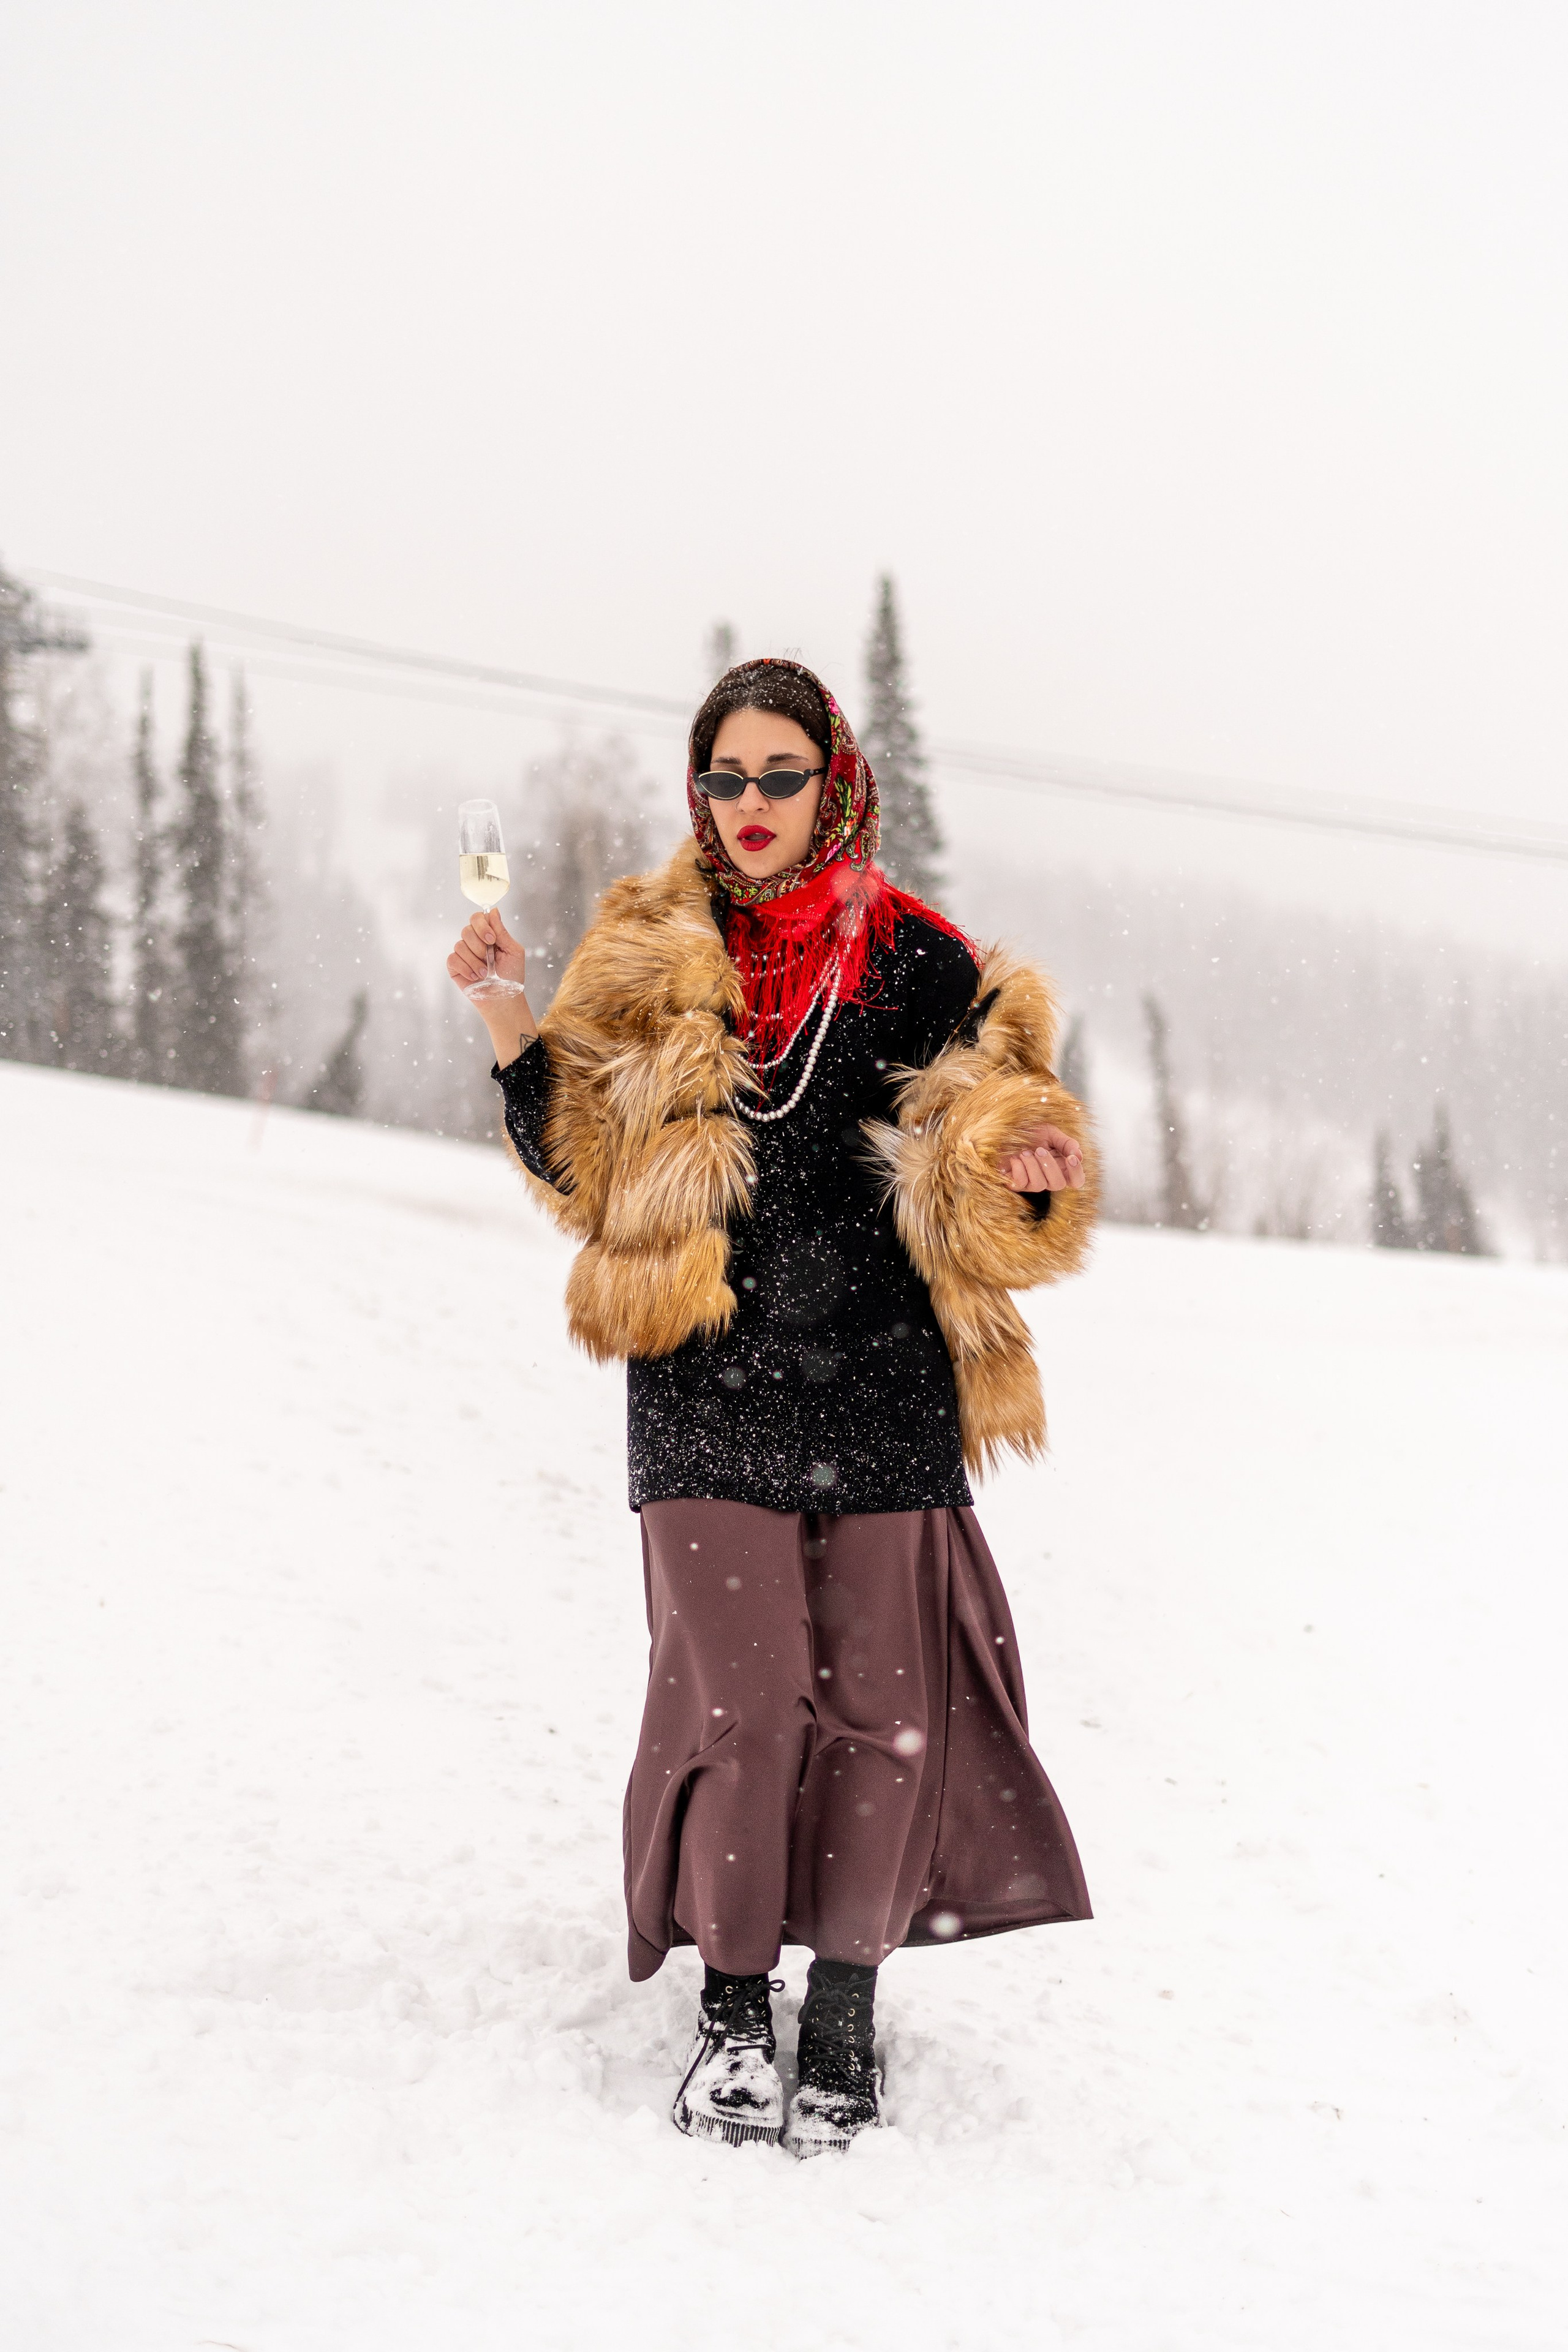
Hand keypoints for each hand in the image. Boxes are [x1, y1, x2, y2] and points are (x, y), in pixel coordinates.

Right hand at [447, 910, 536, 1061]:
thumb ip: (502, 931)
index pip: (477, 918)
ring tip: (485, 973)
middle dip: (479, 945)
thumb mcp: (513, 951)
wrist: (503, 999)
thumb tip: (493, 910)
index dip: (482, 925)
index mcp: (488, 935)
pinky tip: (475, 977)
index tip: (492, 939)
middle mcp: (474, 942)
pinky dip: (465, 968)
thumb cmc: (512, 976)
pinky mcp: (454, 967)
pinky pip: (453, 959)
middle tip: (489, 958)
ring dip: (475, 961)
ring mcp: (463, 954)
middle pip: (466, 929)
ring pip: (460, 945)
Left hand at [1000, 1123, 1084, 1192]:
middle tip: (1039, 1149)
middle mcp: (1048, 1178)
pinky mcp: (1015, 1183)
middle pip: (1059, 1185)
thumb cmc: (1029, 1132)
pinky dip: (1018, 1168)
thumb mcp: (1051, 1132)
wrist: (1005, 1129)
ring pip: (1039, 1185)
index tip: (1071, 1158)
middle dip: (1049, 1166)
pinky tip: (1015, 1158)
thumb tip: (1078, 1155)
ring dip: (1032, 1165)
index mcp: (1060, 1166)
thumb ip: (1066, 1143)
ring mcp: (1031, 1182)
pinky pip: (1021, 1183)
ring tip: (1024, 1152)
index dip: (1076, 1173)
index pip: (1076, 1180)